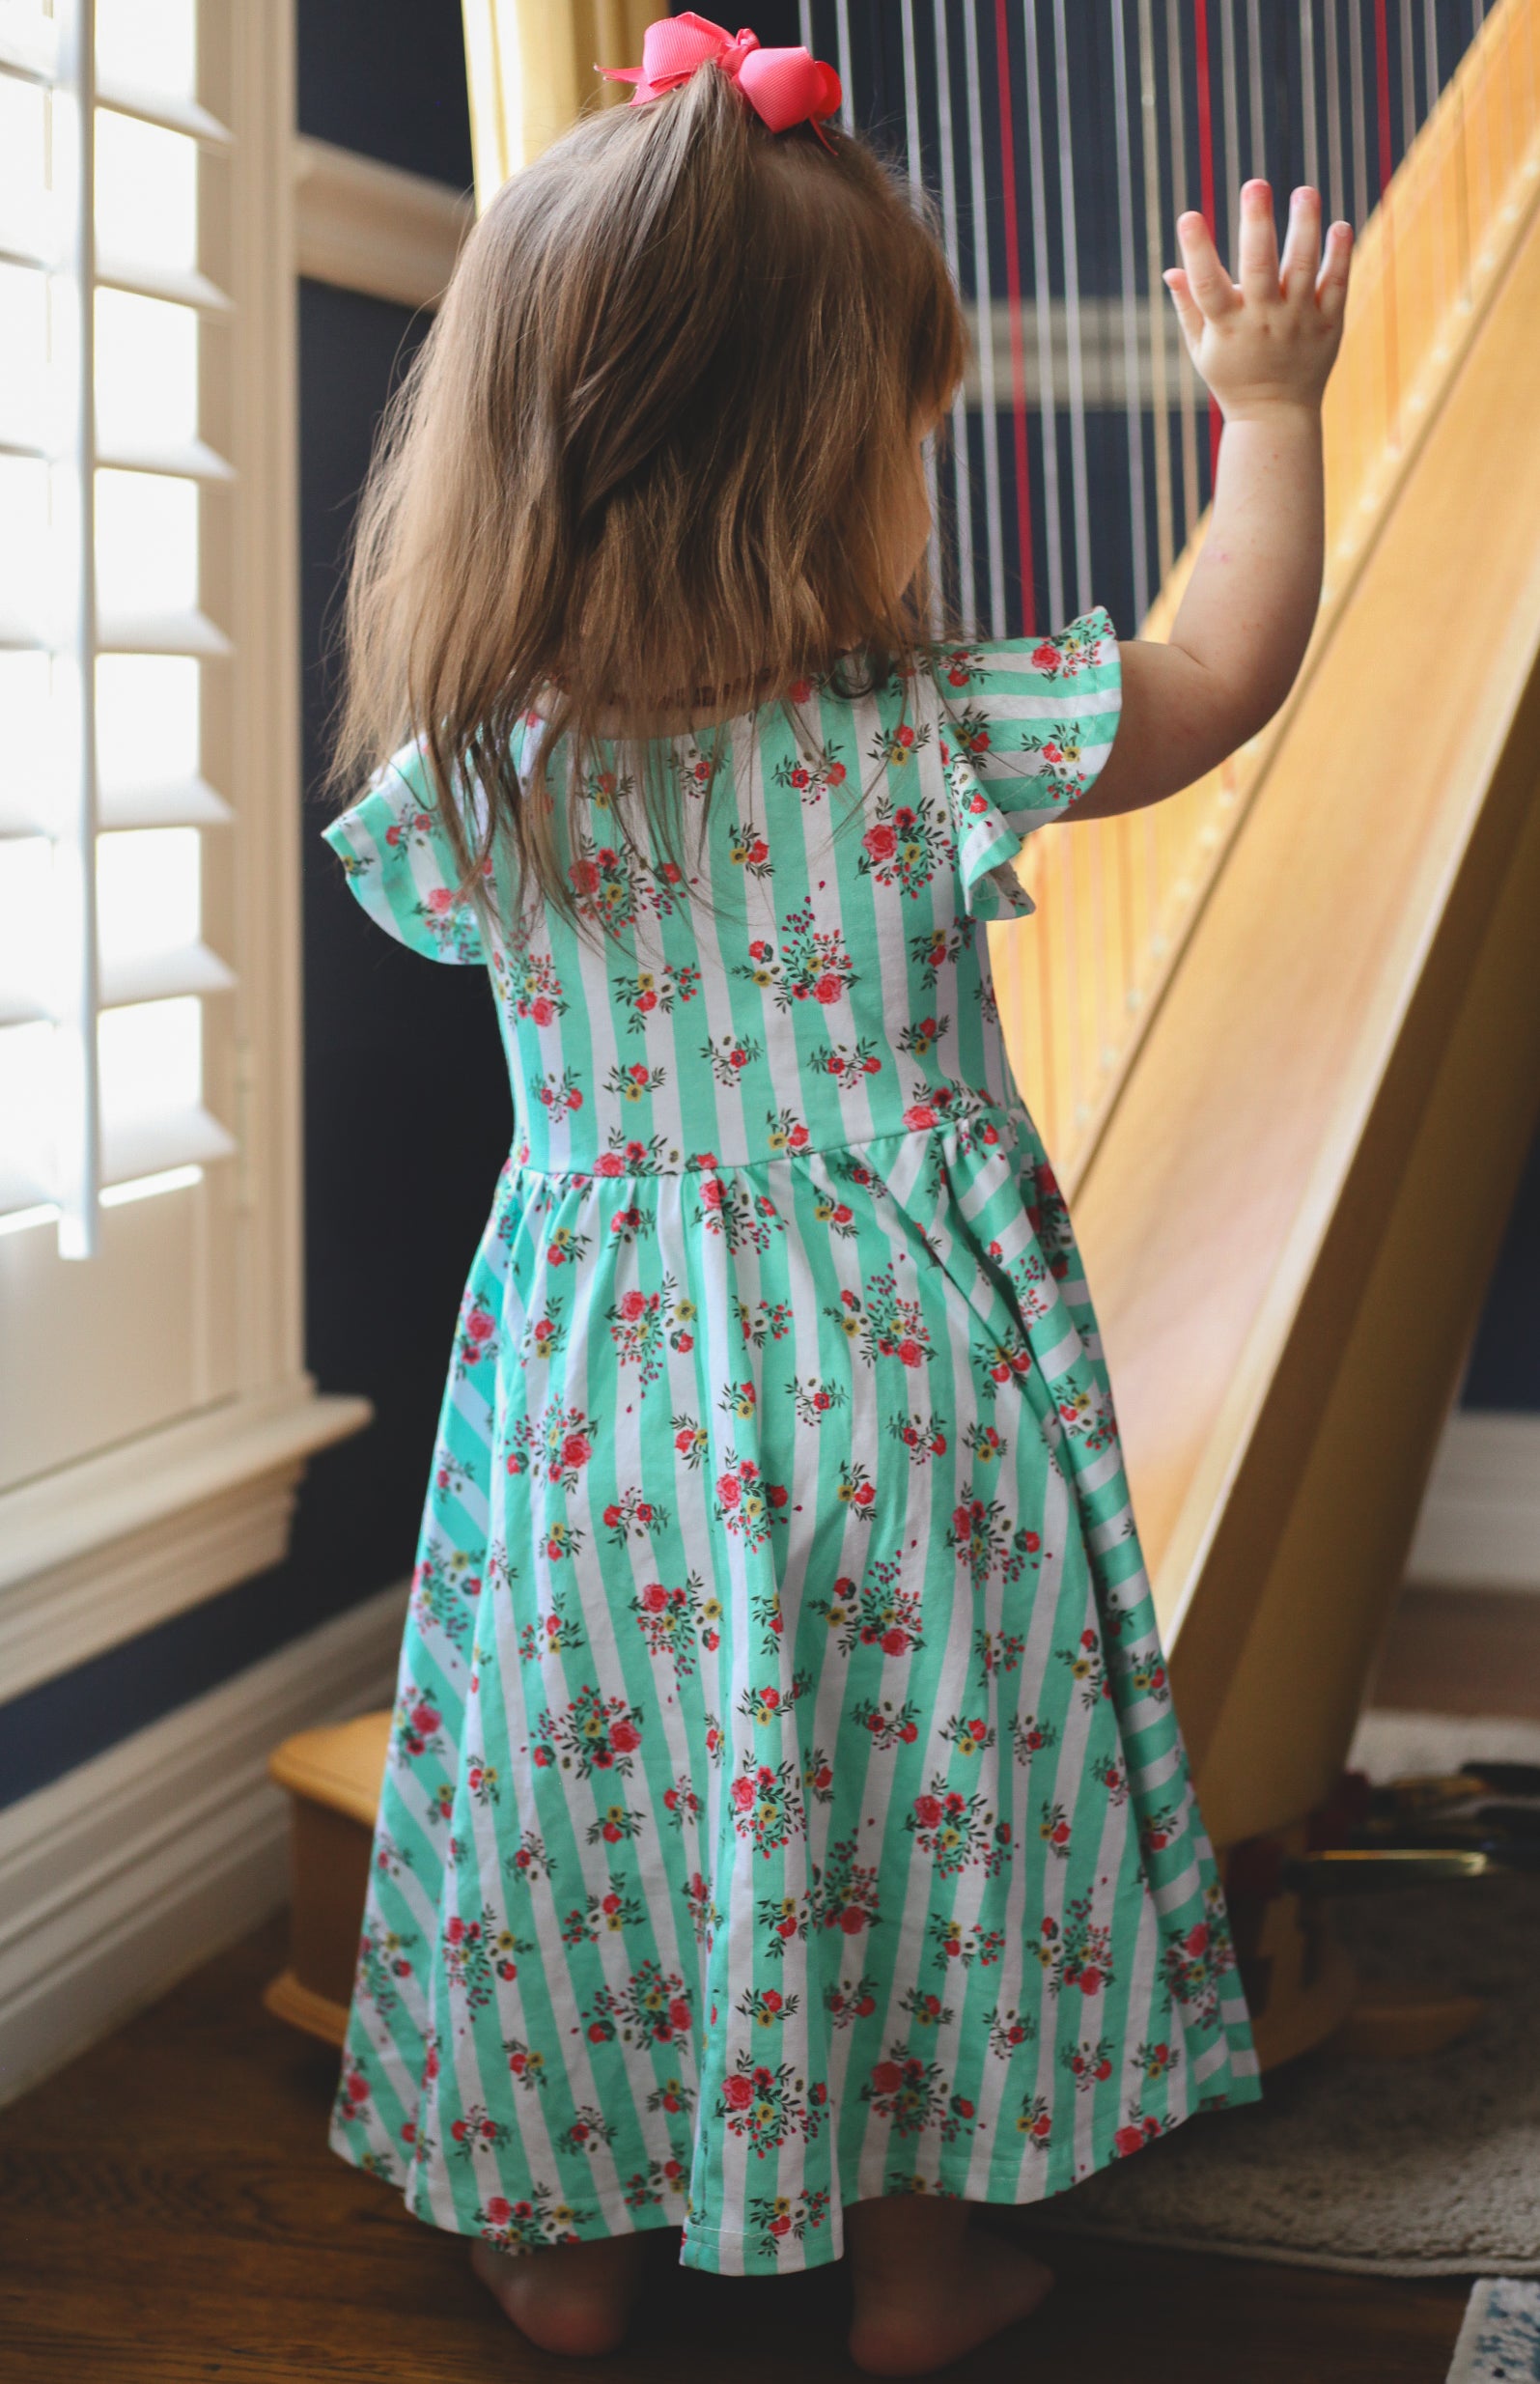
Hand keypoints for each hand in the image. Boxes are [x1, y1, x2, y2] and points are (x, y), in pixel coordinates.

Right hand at [1163, 180, 1351, 421]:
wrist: (1275, 417)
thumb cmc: (1233, 377)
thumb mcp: (1202, 349)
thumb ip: (1189, 308)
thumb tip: (1171, 269)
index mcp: (1227, 328)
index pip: (1207, 286)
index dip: (1196, 251)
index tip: (1188, 216)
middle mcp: (1263, 323)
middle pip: (1259, 269)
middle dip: (1256, 225)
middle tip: (1254, 184)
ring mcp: (1298, 324)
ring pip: (1304, 270)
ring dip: (1305, 229)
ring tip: (1304, 192)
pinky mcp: (1328, 326)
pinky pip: (1336, 286)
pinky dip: (1340, 256)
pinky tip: (1339, 227)